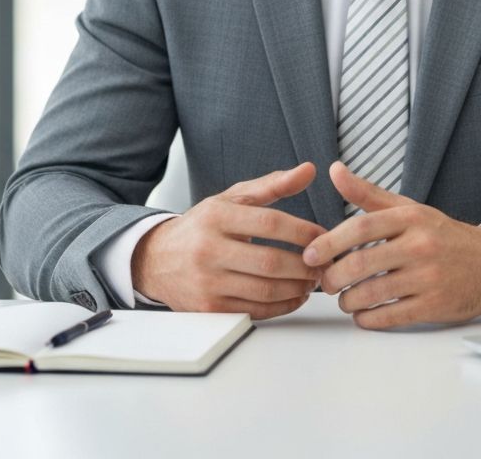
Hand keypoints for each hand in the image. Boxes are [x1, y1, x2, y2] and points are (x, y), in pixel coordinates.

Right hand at [131, 162, 324, 318]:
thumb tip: (309, 170)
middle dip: (306, 264)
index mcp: (217, 217)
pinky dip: (282, 306)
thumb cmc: (202, 226)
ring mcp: (207, 282)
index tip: (323, 235)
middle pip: (270, 261)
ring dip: (298, 287)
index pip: (270, 223)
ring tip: (314, 279)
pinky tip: (296, 295)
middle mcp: (208, 250)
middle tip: (324, 262)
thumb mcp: (232, 198)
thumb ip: (272, 185)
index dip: (303, 231)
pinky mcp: (208, 310)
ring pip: (265, 290)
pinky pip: (255, 311)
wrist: (155, 259)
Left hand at [303, 161, 480, 329]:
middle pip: (362, 264)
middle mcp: (420, 245)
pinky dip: (367, 319)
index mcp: (410, 218)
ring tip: (343, 299)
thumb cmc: (442, 235)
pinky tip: (362, 314)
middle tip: (324, 282)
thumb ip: (368, 193)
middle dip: (333, 277)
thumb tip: (335, 170)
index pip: (361, 227)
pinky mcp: (434, 306)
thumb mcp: (408, 208)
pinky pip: (390, 316)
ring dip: (348, 301)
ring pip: (372, 293)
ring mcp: (428, 277)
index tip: (310, 254)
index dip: (330, 242)